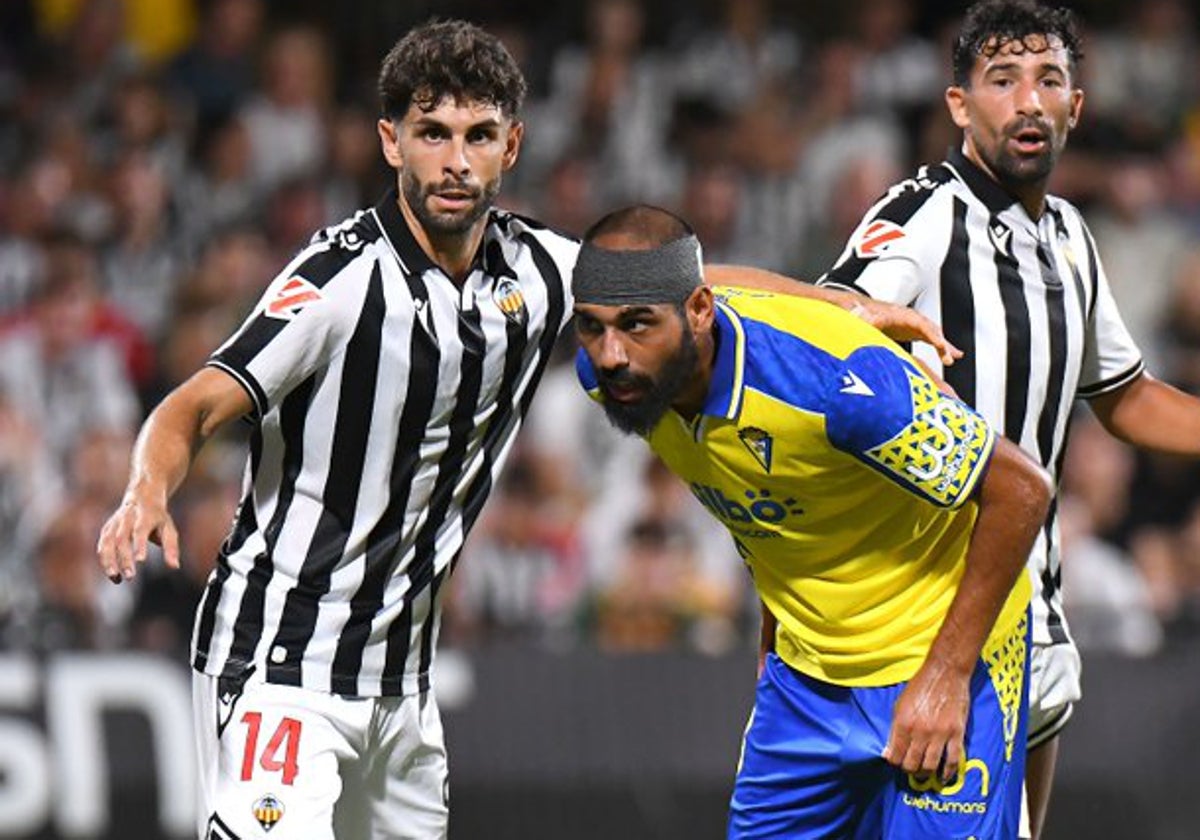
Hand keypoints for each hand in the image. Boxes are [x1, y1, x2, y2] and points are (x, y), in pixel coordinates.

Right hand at [95, 488, 179, 582]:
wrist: (142, 496)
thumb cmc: (158, 518)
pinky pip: (102, 545)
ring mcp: (115, 523)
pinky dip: (105, 560)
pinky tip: (113, 575)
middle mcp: (127, 518)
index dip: (140, 545)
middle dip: (124, 558)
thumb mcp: (168, 528)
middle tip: (130, 576)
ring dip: (109, 561)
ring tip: (116, 578)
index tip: (141, 560)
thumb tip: (175, 566)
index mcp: (145, 515)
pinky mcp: (107, 529)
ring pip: (107, 542)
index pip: (140, 530)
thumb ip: (171, 547)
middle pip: (122, 538)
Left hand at [847, 298, 961, 366]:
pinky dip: (941, 347)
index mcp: (899, 314)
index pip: (919, 323)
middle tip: (949, 356)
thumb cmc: (862, 312)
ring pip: (933, 334)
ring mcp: (913, 325)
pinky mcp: (913, 332)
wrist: (861, 309)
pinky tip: (950, 356)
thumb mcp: (861, 315)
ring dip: (944, 346)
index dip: (930, 333)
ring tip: (955, 357)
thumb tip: (869, 319)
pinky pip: (930, 339)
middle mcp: (910, 318)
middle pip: (929, 328)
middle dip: (941, 342)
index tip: (939, 343)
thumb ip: (866, 318)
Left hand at [882, 661, 969, 784]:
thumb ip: (894, 729)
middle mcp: (920, 731)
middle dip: (909, 770)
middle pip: (912, 764)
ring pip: (930, 766)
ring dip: (925, 773)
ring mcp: (939, 734)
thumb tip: (888, 752)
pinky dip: (947, 772)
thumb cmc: (920, 687)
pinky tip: (943, 777)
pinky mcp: (956, 733)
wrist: (945, 673)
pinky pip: (952, 760)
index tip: (896, 762)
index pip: (895, 756)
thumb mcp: (899, 705)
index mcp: (903, 723)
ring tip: (923, 772)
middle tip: (910, 768)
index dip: (894, 763)